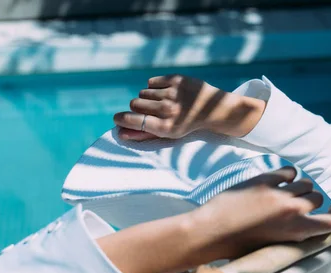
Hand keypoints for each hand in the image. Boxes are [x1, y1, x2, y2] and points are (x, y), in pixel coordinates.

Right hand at [113, 74, 265, 140]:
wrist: (213, 110)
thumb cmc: (187, 125)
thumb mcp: (169, 134)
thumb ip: (144, 134)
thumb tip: (120, 133)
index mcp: (166, 127)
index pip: (133, 120)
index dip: (121, 119)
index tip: (117, 118)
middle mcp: (169, 110)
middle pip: (134, 104)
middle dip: (136, 108)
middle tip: (148, 111)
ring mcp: (173, 93)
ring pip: (143, 92)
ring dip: (147, 97)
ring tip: (161, 102)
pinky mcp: (176, 79)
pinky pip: (151, 82)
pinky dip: (154, 87)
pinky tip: (166, 93)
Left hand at [192, 167, 330, 259]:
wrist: (211, 233)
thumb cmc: (240, 247)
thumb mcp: (274, 247)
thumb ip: (294, 234)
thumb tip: (308, 224)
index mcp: (297, 234)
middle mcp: (293, 212)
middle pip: (318, 198)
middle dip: (311, 200)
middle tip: (298, 204)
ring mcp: (279, 195)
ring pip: (304, 183)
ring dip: (299, 187)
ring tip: (286, 193)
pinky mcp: (265, 181)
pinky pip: (288, 172)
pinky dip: (287, 175)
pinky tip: (279, 181)